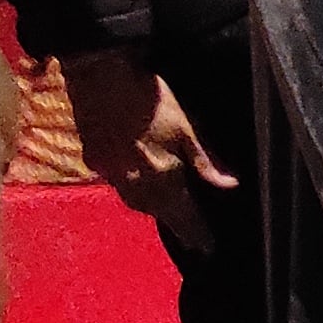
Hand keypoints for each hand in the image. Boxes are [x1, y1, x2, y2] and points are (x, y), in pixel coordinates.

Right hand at [60, 46, 234, 251]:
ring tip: (170, 214)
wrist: (98, 73)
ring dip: (154, 210)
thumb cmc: (150, 98)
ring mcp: (108, 171)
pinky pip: (119, 185)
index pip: (182, 214)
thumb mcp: (187, 126)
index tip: (208, 249)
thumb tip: (230, 185)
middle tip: (192, 237)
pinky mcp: (93, 158)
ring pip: (135, 201)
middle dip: (175, 224)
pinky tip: (141, 184)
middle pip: (156, 212)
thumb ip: (206, 159)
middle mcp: (131, 182)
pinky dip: (134, 190)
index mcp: (158, 177)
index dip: (196, 233)